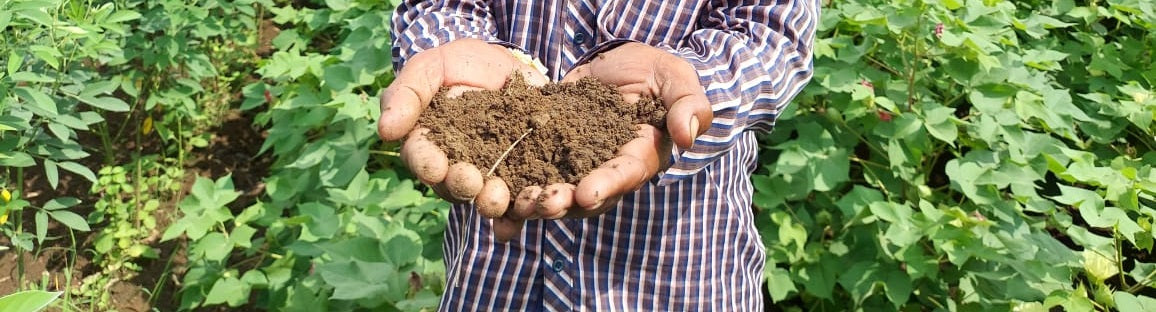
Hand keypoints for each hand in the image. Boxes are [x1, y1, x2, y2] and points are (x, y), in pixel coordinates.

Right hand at [378, 39, 547, 215]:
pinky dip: (524, 207)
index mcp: (429, 145)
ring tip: (498, 197)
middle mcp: (456, 167)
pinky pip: (521, 197)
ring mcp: (489, 175)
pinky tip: (529, 206)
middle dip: (461, 186)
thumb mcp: (430, 68)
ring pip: (486, 198)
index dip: (427, 164)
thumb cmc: (460, 65)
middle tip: (471, 182)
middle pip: (454, 186)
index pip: (422, 158)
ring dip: (491, 202)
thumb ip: (407, 94)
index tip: (435, 166)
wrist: (509, 66)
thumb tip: (385, 131)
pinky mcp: (522, 176)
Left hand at [493, 42, 712, 240]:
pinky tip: (490, 201)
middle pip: (584, 195)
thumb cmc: (654, 72)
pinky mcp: (546, 154)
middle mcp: (605, 170)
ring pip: (553, 192)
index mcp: (639, 156)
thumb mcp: (675, 79)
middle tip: (541, 202)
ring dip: (533, 202)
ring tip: (513, 203)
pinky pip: (528, 175)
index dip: (607, 184)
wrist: (616, 63)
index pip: (625, 174)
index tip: (587, 191)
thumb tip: (687, 136)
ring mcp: (574, 165)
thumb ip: (688, 104)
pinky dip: (510, 190)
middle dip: (562, 202)